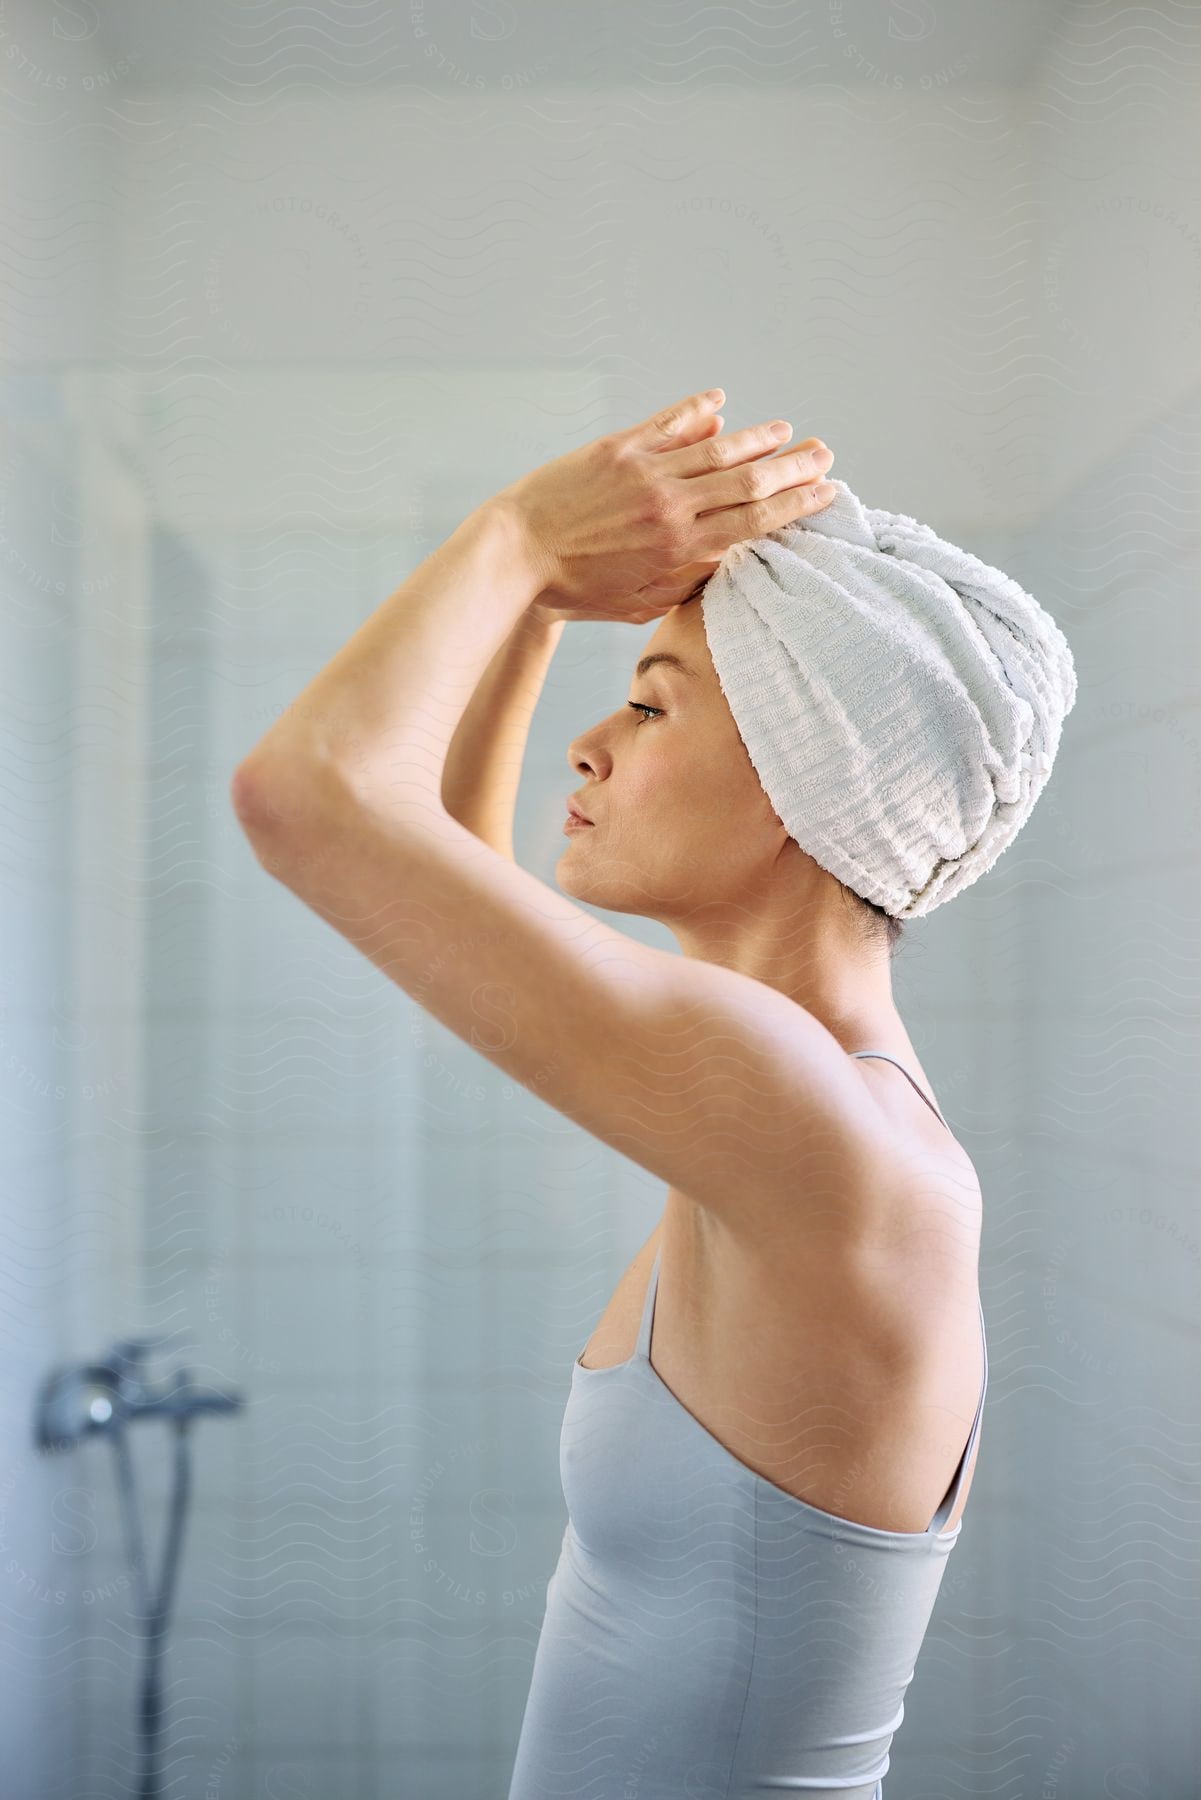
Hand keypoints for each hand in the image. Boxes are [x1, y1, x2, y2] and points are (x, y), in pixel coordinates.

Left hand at [492, 389, 835, 623]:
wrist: (517, 557)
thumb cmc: (576, 589)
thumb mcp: (639, 604)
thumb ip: (687, 581)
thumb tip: (728, 556)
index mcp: (679, 548)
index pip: (753, 521)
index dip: (794, 505)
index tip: (825, 492)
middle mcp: (669, 506)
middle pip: (747, 481)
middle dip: (792, 468)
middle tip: (824, 455)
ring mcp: (645, 471)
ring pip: (716, 448)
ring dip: (757, 438)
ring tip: (786, 431)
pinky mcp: (617, 448)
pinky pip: (668, 423)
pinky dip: (698, 410)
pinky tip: (720, 402)